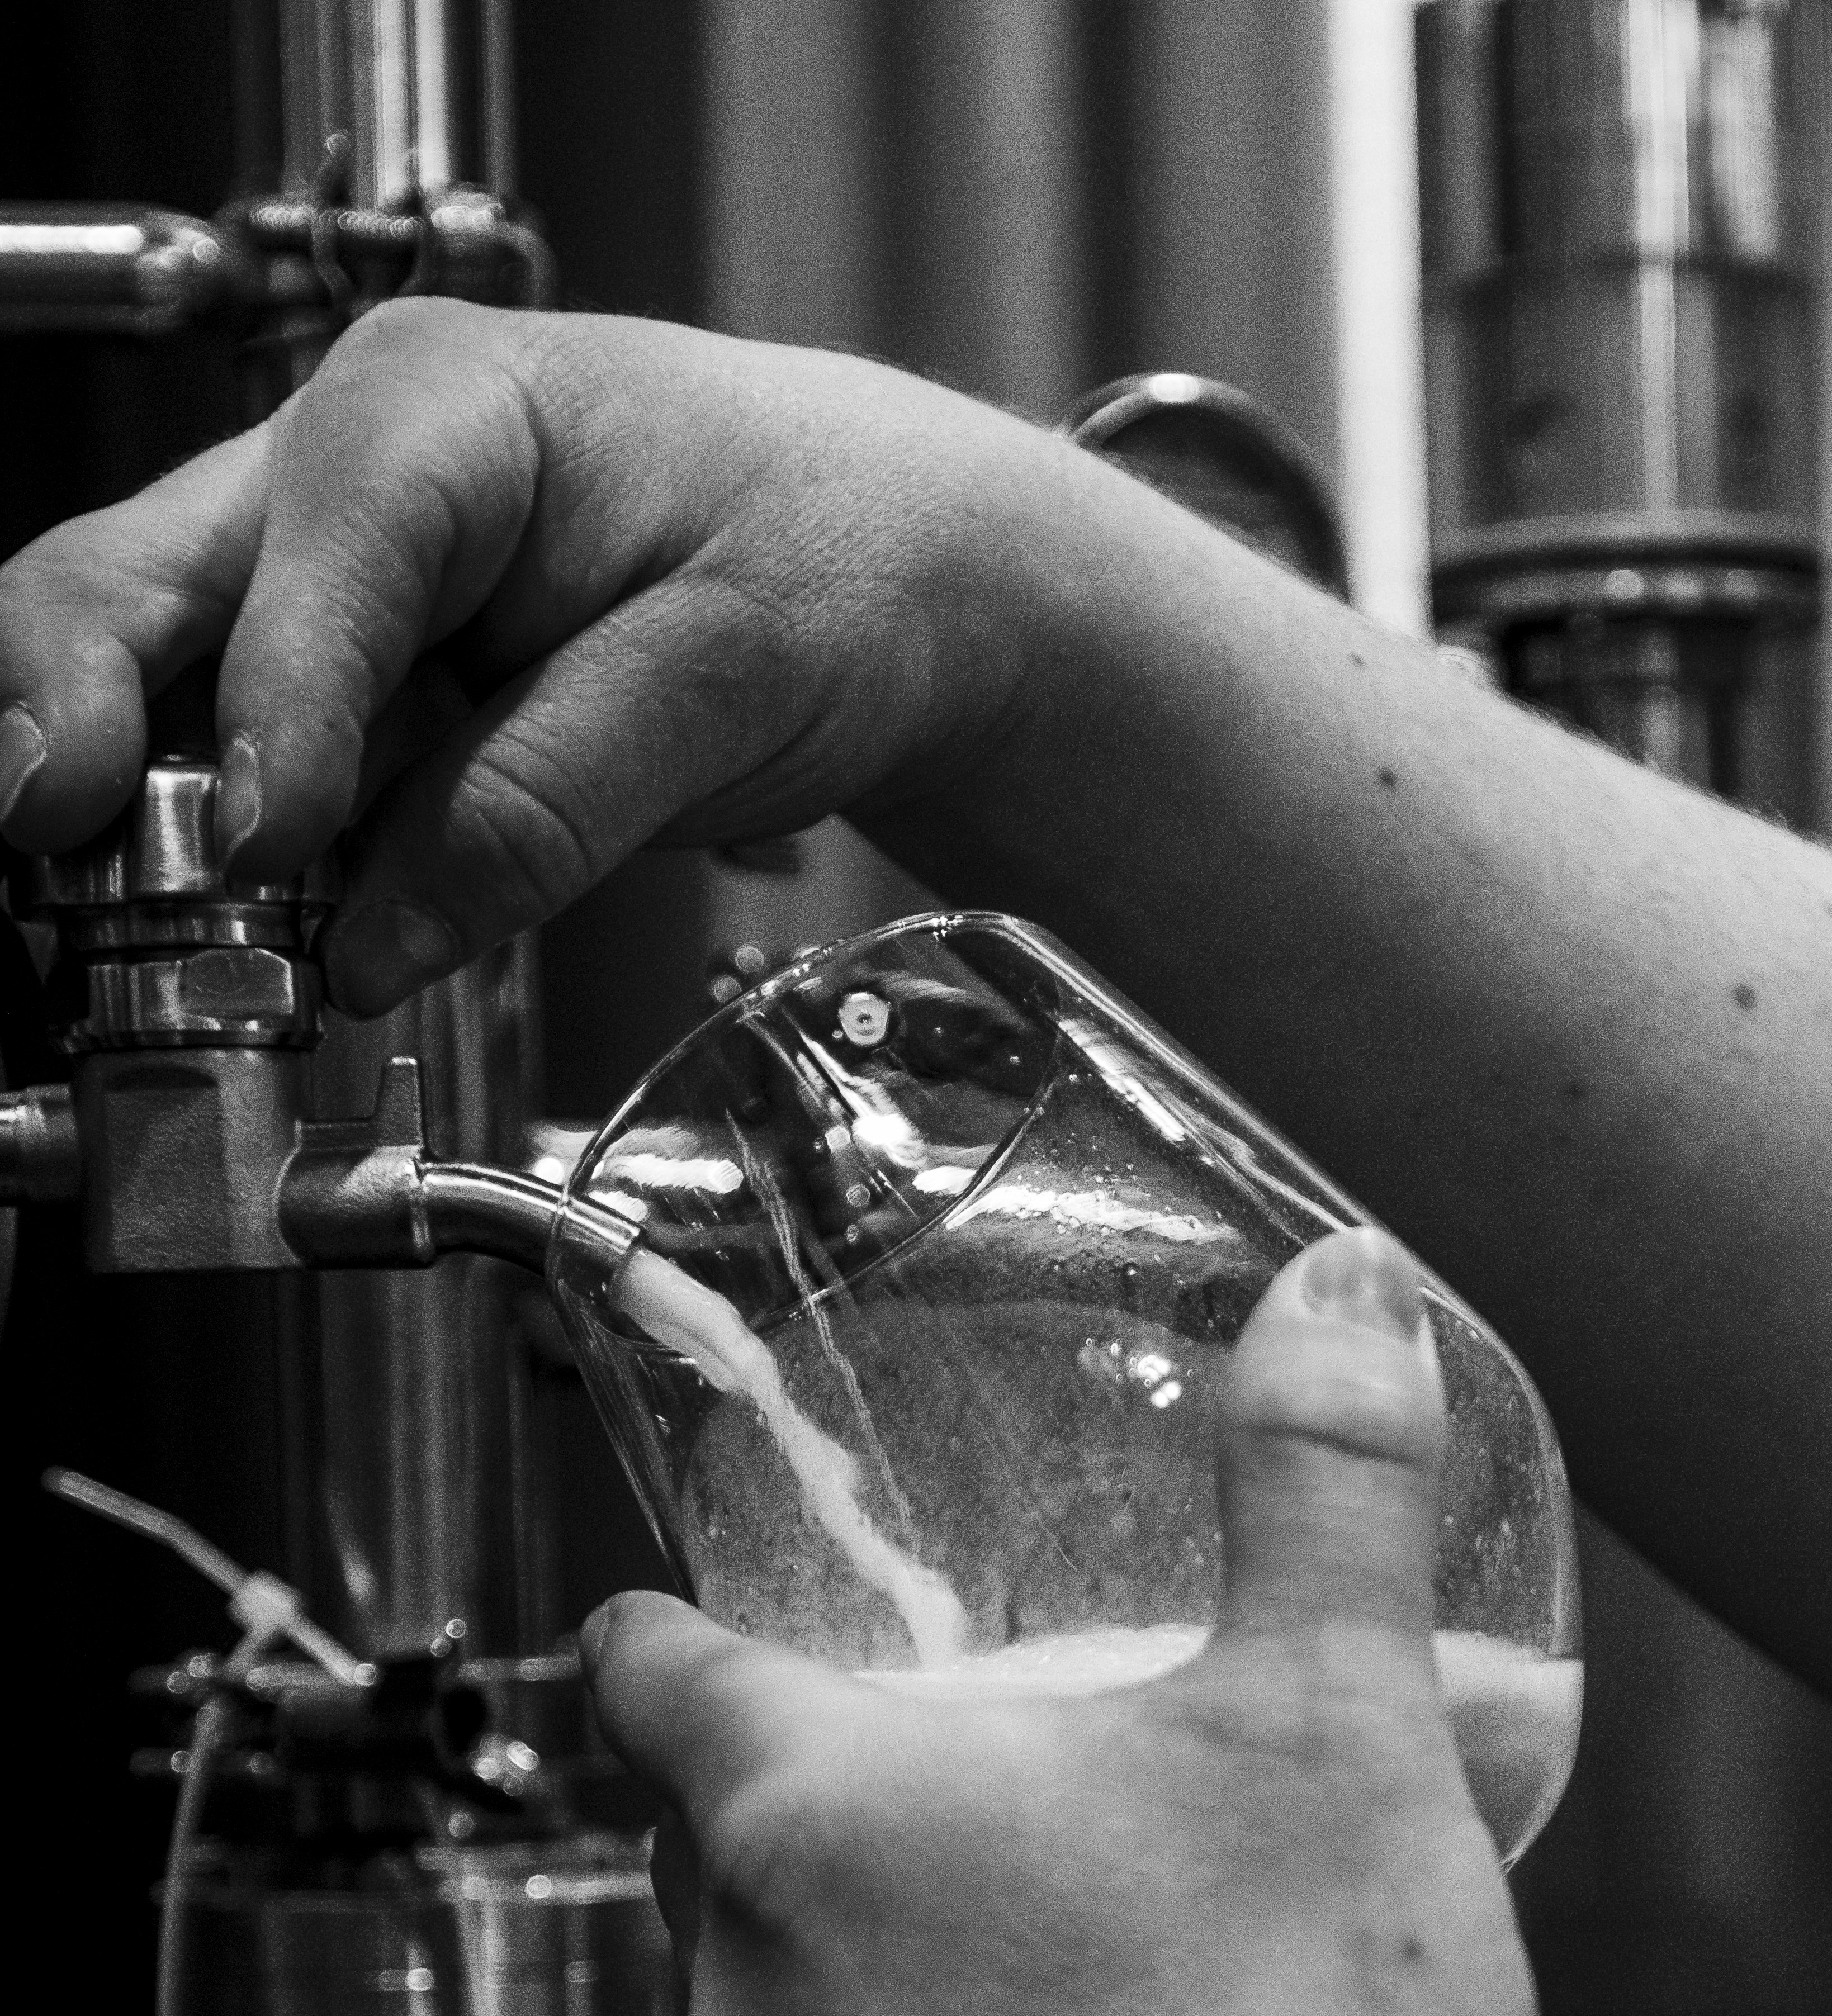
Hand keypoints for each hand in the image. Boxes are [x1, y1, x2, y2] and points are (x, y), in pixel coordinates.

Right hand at [0, 302, 1061, 1012]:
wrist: (895, 563)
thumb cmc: (834, 557)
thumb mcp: (729, 682)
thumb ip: (548, 803)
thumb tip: (374, 937)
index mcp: (437, 410)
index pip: (304, 560)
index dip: (271, 714)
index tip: (267, 852)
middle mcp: (336, 472)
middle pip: (126, 581)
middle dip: (71, 719)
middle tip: (50, 847)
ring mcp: (315, 580)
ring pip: (143, 680)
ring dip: (123, 808)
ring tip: (142, 925)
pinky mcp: (334, 685)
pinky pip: (223, 766)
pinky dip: (205, 852)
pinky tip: (229, 925)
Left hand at [583, 1232, 1559, 2015]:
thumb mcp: (1348, 1719)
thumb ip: (1320, 1486)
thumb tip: (1336, 1292)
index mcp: (807, 1814)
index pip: (646, 1670)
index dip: (675, 1632)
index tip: (713, 1630)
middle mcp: (734, 1996)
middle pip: (711, 1852)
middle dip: (815, 1818)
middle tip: (990, 1816)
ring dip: (866, 1993)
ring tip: (1061, 2004)